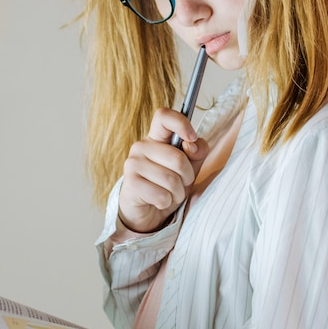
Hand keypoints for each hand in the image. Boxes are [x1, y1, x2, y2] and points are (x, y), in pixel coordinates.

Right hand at [118, 107, 207, 232]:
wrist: (147, 212)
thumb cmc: (168, 186)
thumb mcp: (188, 168)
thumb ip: (197, 152)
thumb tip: (191, 144)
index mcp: (156, 138)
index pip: (163, 116)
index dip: (181, 123)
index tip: (191, 138)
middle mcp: (141, 146)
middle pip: (177, 157)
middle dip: (187, 176)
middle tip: (180, 183)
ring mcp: (133, 164)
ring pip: (171, 179)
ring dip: (177, 193)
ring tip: (169, 194)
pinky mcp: (130, 183)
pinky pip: (162, 195)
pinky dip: (166, 202)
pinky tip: (158, 201)